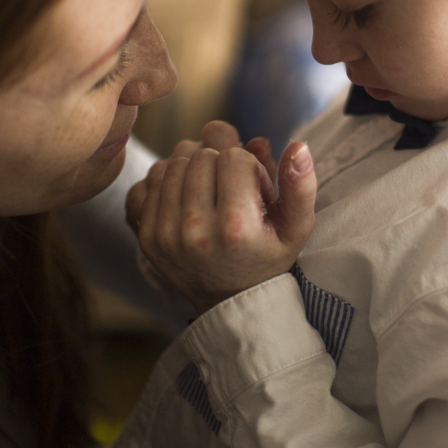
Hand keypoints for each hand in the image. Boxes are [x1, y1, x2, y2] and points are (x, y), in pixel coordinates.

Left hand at [127, 121, 315, 313]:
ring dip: (194, 169)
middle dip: (220, 165)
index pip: (234, 157)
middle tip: (231, 192)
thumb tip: (298, 146)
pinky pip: (150, 180)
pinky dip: (169, 181)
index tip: (254, 192)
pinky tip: (186, 198)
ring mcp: (165, 234)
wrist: (230, 301)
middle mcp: (196, 231)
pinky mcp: (146, 235)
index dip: (249, 167)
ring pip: (174, 162)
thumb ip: (301, 187)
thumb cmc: (266, 256)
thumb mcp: (296, 228)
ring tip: (211, 194)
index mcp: (235, 227)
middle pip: (201, 155)